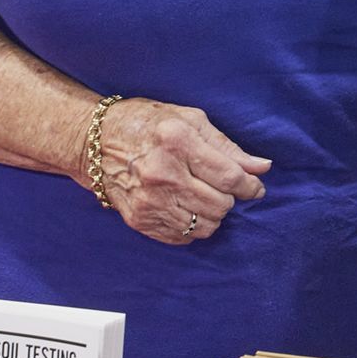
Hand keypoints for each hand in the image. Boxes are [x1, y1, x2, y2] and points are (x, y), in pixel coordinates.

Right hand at [97, 98, 270, 245]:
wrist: (94, 142)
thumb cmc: (147, 124)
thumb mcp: (190, 120)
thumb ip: (227, 147)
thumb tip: (262, 168)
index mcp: (177, 142)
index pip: (229, 176)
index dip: (250, 186)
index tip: (255, 188)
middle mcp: (162, 174)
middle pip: (220, 205)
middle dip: (229, 198)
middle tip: (221, 187)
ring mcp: (149, 201)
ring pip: (205, 225)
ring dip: (212, 214)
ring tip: (202, 196)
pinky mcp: (139, 220)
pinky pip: (183, 236)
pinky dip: (192, 226)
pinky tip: (184, 207)